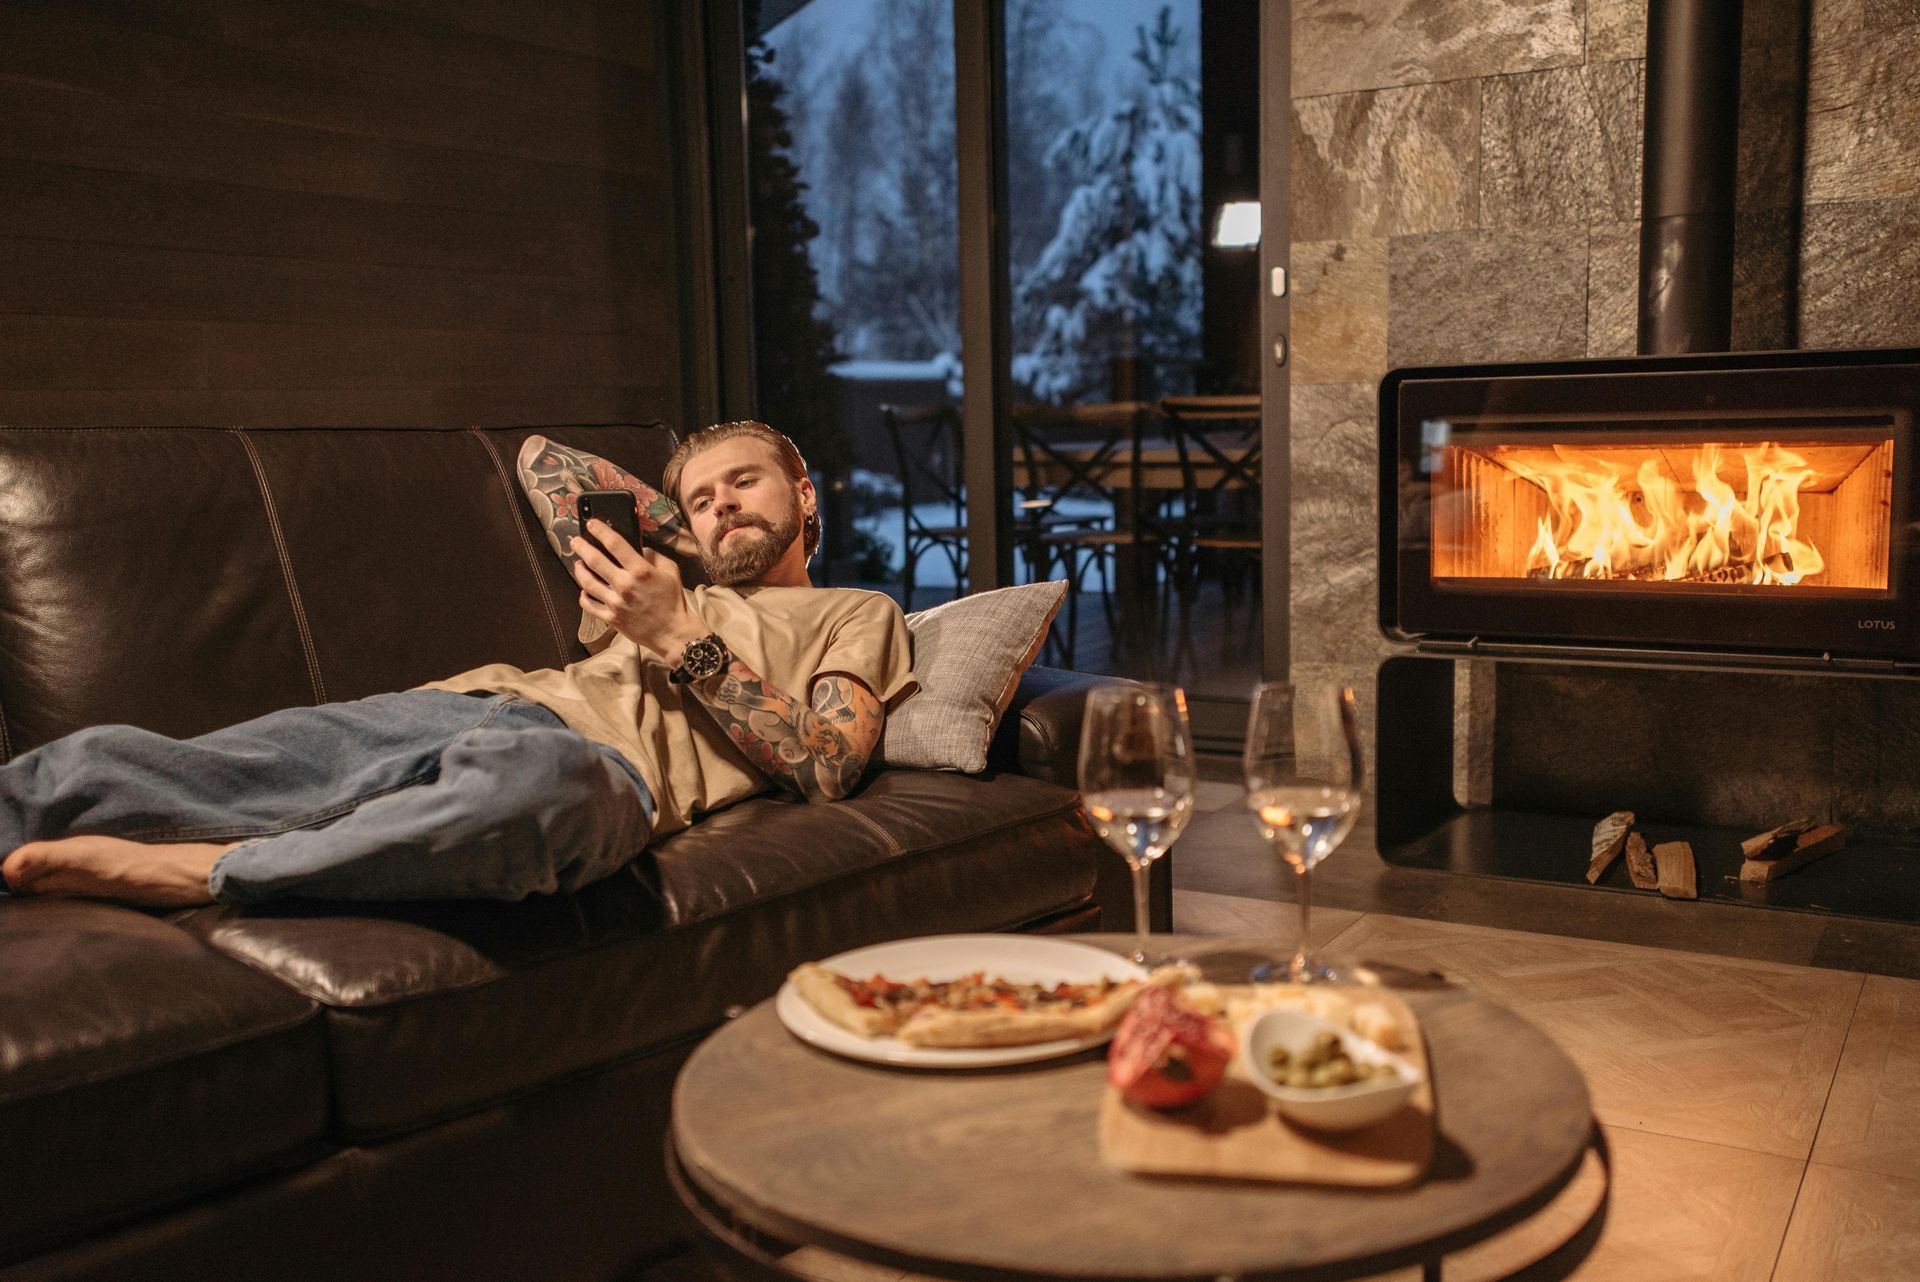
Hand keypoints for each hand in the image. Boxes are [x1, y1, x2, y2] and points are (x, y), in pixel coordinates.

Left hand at [572, 521, 706, 661]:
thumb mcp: (671, 572)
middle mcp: (625, 585)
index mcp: (640, 571)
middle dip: (581, 547)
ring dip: (579, 570)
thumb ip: (654, 556)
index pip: (615, 544)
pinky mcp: (611, 618)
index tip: (591, 524)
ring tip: (578, 563)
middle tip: (575, 542)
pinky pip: (589, 605)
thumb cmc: (673, 601)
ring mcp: (615, 603)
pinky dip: (583, 595)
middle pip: (594, 561)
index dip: (600, 530)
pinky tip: (584, 590)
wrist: (672, 632)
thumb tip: (638, 548)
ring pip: (587, 582)